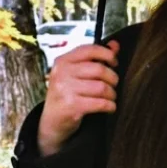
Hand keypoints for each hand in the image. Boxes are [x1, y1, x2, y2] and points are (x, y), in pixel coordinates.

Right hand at [37, 38, 119, 156]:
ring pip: (102, 87)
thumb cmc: (66, 95)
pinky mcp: (72, 106)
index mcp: (62, 61)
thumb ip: (95, 59)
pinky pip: (100, 103)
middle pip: (99, 69)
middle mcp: (62, 73)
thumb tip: (115, 45)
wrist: (51, 122)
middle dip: (113, 78)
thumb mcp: (75, 74)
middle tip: (113, 84)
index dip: (107, 54)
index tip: (114, 62)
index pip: (89, 50)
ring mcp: (65, 90)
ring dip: (112, 94)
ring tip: (110, 97)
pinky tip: (109, 107)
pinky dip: (110, 106)